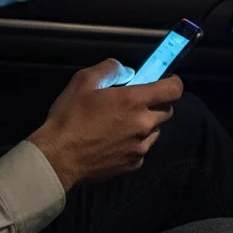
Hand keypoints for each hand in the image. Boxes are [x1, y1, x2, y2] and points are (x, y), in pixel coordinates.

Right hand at [28, 59, 183, 189]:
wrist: (59, 157)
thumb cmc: (70, 117)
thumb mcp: (84, 81)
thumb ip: (110, 69)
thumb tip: (127, 71)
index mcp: (134, 101)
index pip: (174, 90)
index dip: (173, 82)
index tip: (165, 80)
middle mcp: (143, 124)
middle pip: (167, 110)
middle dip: (157, 103)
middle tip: (136, 101)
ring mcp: (141, 147)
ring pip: (156, 130)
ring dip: (146, 124)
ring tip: (123, 123)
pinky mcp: (134, 164)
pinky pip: (143, 148)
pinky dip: (135, 142)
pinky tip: (115, 141)